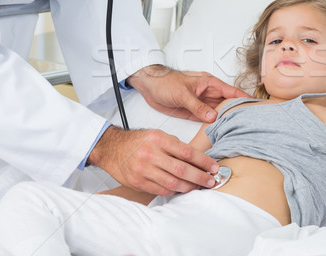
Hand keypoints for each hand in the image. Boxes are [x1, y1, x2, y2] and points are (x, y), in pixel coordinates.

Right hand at [88, 126, 218, 195]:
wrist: (112, 148)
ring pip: (173, 182)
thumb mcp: (157, 135)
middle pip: (182, 169)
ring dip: (189, 186)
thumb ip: (176, 146)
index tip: (213, 167)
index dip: (203, 161)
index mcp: (158, 139)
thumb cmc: (137, 142)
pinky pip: (161, 190)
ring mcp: (143, 170)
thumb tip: (198, 159)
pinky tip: (181, 189)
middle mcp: (151, 154)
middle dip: (200, 176)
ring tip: (198, 186)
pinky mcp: (138, 182)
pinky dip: (174, 190)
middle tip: (210, 180)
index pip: (187, 152)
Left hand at [126, 65, 249, 122]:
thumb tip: (212, 117)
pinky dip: (213, 125)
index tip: (255, 105)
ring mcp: (201, 103)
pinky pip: (207, 119)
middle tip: (248, 123)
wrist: (148, 84)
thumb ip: (197, 106)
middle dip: (237, 112)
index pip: (231, 91)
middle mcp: (207, 93)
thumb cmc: (164, 81)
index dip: (244, 98)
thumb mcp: (182, 93)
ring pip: (218, 112)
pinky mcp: (193, 111)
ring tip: (237, 130)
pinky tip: (219, 132)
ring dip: (225, 120)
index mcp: (208, 83)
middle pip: (227, 103)